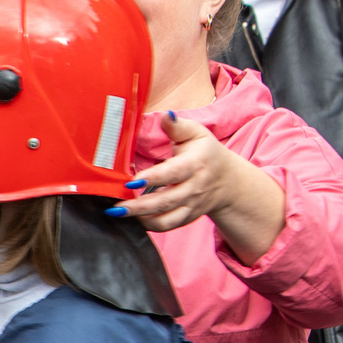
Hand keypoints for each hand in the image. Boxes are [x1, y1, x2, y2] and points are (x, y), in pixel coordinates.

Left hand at [114, 114, 283, 263]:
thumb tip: (166, 115)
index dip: (152, 178)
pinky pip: (167, 226)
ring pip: (165, 219)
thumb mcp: (197, 134)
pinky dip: (149, 226)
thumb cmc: (205, 153)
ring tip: (119, 213)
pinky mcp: (186, 218)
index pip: (173, 173)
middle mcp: (193, 188)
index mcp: (195, 164)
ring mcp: (190, 205)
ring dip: (141, 219)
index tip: (131, 181)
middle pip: (165, 201)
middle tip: (115, 206)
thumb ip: (178, 126)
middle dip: (139, 206)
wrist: (227, 181)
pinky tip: (132, 220)